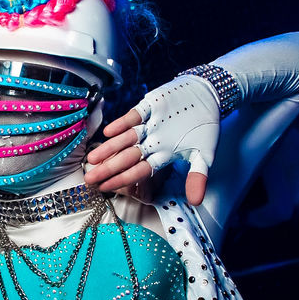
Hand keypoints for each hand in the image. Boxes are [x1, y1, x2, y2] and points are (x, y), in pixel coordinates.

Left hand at [85, 76, 219, 204]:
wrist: (209, 97)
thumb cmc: (205, 127)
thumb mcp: (204, 155)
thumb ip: (198, 177)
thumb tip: (196, 202)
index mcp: (162, 155)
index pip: (139, 171)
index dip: (122, 180)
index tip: (104, 188)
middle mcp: (152, 142)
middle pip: (127, 157)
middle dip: (108, 168)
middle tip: (90, 178)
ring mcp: (149, 125)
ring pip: (125, 139)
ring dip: (109, 148)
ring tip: (92, 158)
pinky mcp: (149, 107)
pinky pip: (133, 117)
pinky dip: (122, 123)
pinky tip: (108, 132)